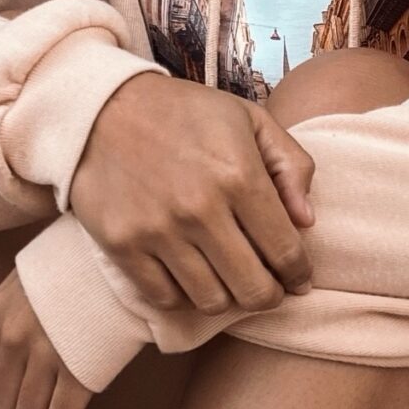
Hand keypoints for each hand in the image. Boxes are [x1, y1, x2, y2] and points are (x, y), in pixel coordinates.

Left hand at [0, 269, 94, 408]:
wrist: (121, 253)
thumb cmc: (87, 258)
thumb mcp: (40, 270)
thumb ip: (26, 302)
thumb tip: (36, 326)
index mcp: (1, 310)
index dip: (1, 387)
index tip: (25, 384)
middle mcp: (14, 336)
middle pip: (2, 403)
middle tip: (51, 403)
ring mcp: (44, 356)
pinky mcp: (77, 372)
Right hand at [68, 72, 317, 316]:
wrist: (100, 107)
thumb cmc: (184, 113)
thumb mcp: (248, 119)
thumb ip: (290, 165)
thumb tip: (307, 221)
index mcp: (239, 175)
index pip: (287, 252)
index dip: (299, 275)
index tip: (298, 280)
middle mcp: (201, 208)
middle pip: (253, 290)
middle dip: (270, 296)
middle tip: (267, 289)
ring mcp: (158, 231)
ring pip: (211, 301)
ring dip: (226, 297)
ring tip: (227, 280)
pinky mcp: (122, 245)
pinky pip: (165, 298)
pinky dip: (182, 297)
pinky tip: (188, 277)